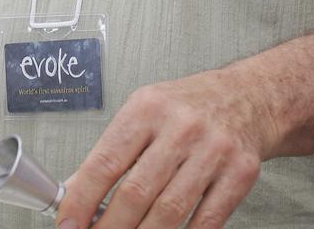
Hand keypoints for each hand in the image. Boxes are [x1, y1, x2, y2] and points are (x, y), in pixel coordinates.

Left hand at [56, 68, 275, 228]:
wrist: (246, 97)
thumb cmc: (188, 106)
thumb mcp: (144, 110)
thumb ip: (114, 149)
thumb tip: (77, 190)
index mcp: (148, 107)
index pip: (106, 161)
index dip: (82, 199)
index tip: (67, 223)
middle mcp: (180, 127)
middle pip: (136, 192)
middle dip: (108, 227)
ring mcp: (212, 151)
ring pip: (169, 212)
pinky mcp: (239, 173)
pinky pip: (205, 221)